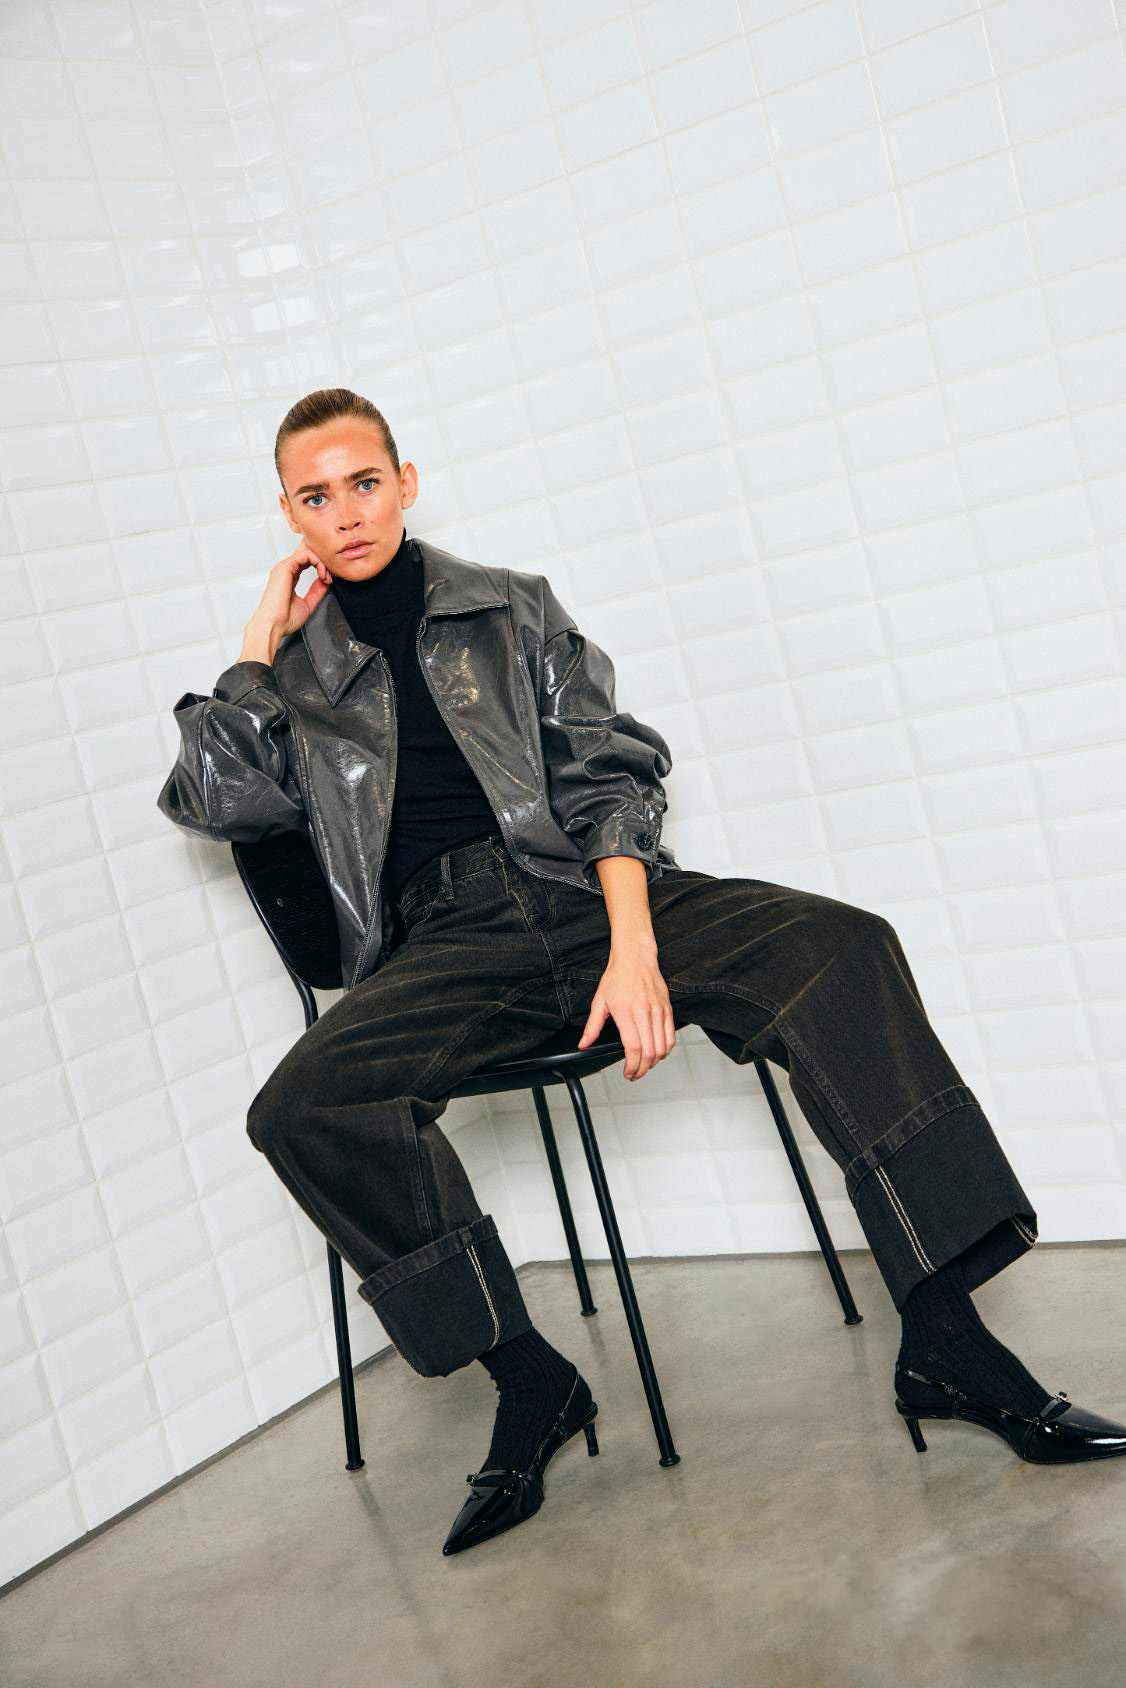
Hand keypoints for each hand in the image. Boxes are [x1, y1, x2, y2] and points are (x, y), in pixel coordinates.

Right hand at [246, 540, 333, 649]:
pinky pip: (305, 554)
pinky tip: (322, 573)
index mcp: (288, 579)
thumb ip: (317, 591)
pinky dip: (318, 562)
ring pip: (307, 553)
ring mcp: (284, 568)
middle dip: (322, 563)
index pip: (306, 564)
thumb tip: (325, 582)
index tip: (329, 580)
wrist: (274, 625)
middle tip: (330, 577)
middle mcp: (285, 571)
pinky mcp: (285, 567)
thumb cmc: (284, 619)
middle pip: (307, 555)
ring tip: (326, 577)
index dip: (320, 568)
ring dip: (322, 563)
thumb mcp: (308, 603)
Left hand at [576, 949, 675, 1080]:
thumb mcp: (600, 1001)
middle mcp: (645, 1012)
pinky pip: (671, 1036)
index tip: (627, 1073)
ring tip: (644, 1064)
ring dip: (654, 1062)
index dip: (632, 1066)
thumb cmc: (618, 976)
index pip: (633, 1048)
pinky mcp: (668, 1009)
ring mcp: (659, 1011)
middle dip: (642, 1069)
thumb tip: (584, 1043)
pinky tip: (657, 1052)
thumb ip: (593, 1026)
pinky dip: (666, 1049)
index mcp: (626, 1011)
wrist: (636, 958)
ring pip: (663, 1047)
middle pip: (649, 1052)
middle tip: (635, 1074)